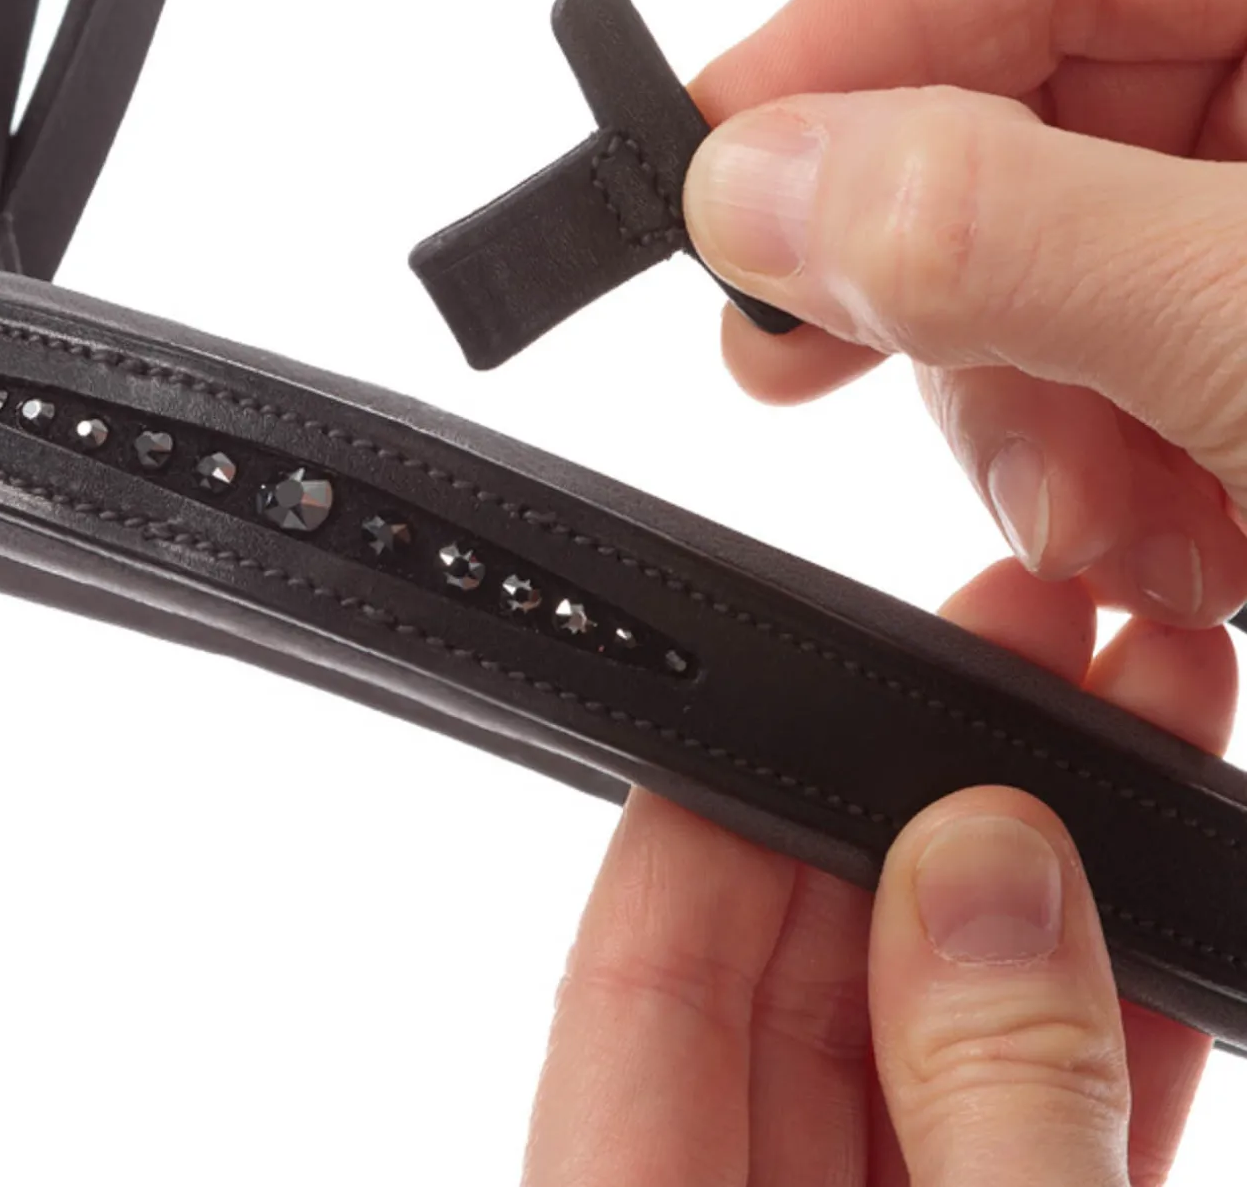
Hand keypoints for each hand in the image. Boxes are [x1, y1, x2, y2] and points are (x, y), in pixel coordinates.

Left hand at [522, 562, 1235, 1185]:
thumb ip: (993, 1109)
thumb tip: (985, 863)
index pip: (637, 972)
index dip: (731, 802)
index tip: (844, 673)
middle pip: (791, 976)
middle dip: (921, 807)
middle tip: (1030, 659)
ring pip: (922, 1045)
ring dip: (1040, 902)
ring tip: (1132, 732)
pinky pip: (1015, 1141)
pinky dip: (1099, 1046)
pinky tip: (1161, 917)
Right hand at [683, 0, 1246, 629]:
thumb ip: (1002, 231)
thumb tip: (752, 182)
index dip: (852, 34)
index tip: (707, 170)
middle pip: (1018, 114)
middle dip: (934, 286)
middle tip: (798, 361)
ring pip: (1044, 274)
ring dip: (1026, 423)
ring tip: (1095, 525)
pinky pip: (1110, 381)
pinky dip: (1105, 484)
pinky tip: (1168, 549)